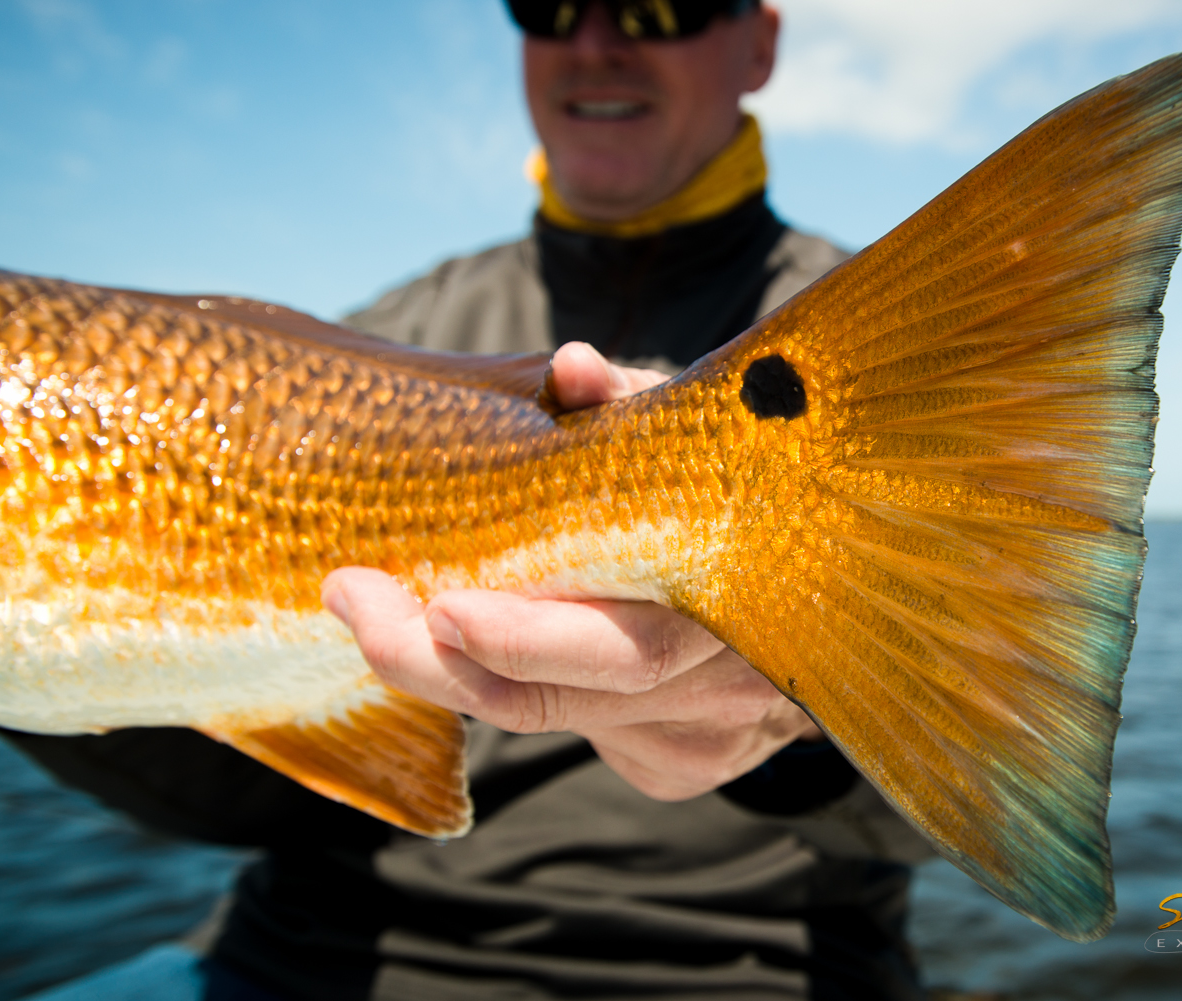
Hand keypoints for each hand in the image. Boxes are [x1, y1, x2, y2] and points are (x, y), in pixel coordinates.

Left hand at [322, 342, 820, 800]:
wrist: (826, 588)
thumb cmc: (737, 494)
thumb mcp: (696, 438)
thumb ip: (632, 406)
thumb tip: (571, 366)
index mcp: (731, 593)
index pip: (621, 647)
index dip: (525, 639)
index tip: (438, 606)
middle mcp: (720, 684)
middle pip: (561, 704)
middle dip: (440, 666)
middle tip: (355, 602)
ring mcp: (703, 735)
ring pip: (553, 720)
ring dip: (458, 672)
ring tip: (380, 611)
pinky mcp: (680, 765)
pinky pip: (582, 735)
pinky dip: (515, 685)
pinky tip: (481, 640)